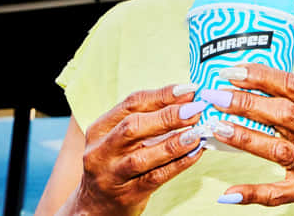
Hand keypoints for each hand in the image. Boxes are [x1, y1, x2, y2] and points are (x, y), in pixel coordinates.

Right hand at [72, 84, 207, 215]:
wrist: (97, 205)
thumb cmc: (117, 162)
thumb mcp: (120, 137)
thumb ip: (147, 119)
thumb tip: (187, 100)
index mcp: (100, 128)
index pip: (131, 104)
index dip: (162, 95)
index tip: (189, 90)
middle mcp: (101, 151)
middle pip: (133, 127)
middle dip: (167, 116)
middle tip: (195, 109)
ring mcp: (111, 175)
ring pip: (142, 157)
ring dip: (173, 143)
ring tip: (197, 133)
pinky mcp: (126, 195)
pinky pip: (155, 178)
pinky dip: (178, 164)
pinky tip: (195, 153)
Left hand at [205, 64, 293, 213]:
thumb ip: (293, 103)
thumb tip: (250, 83)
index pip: (291, 85)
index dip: (260, 75)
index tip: (231, 72)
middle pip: (282, 114)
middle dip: (246, 103)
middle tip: (216, 96)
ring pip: (277, 149)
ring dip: (245, 137)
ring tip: (218, 128)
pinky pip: (275, 194)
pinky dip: (251, 193)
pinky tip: (228, 192)